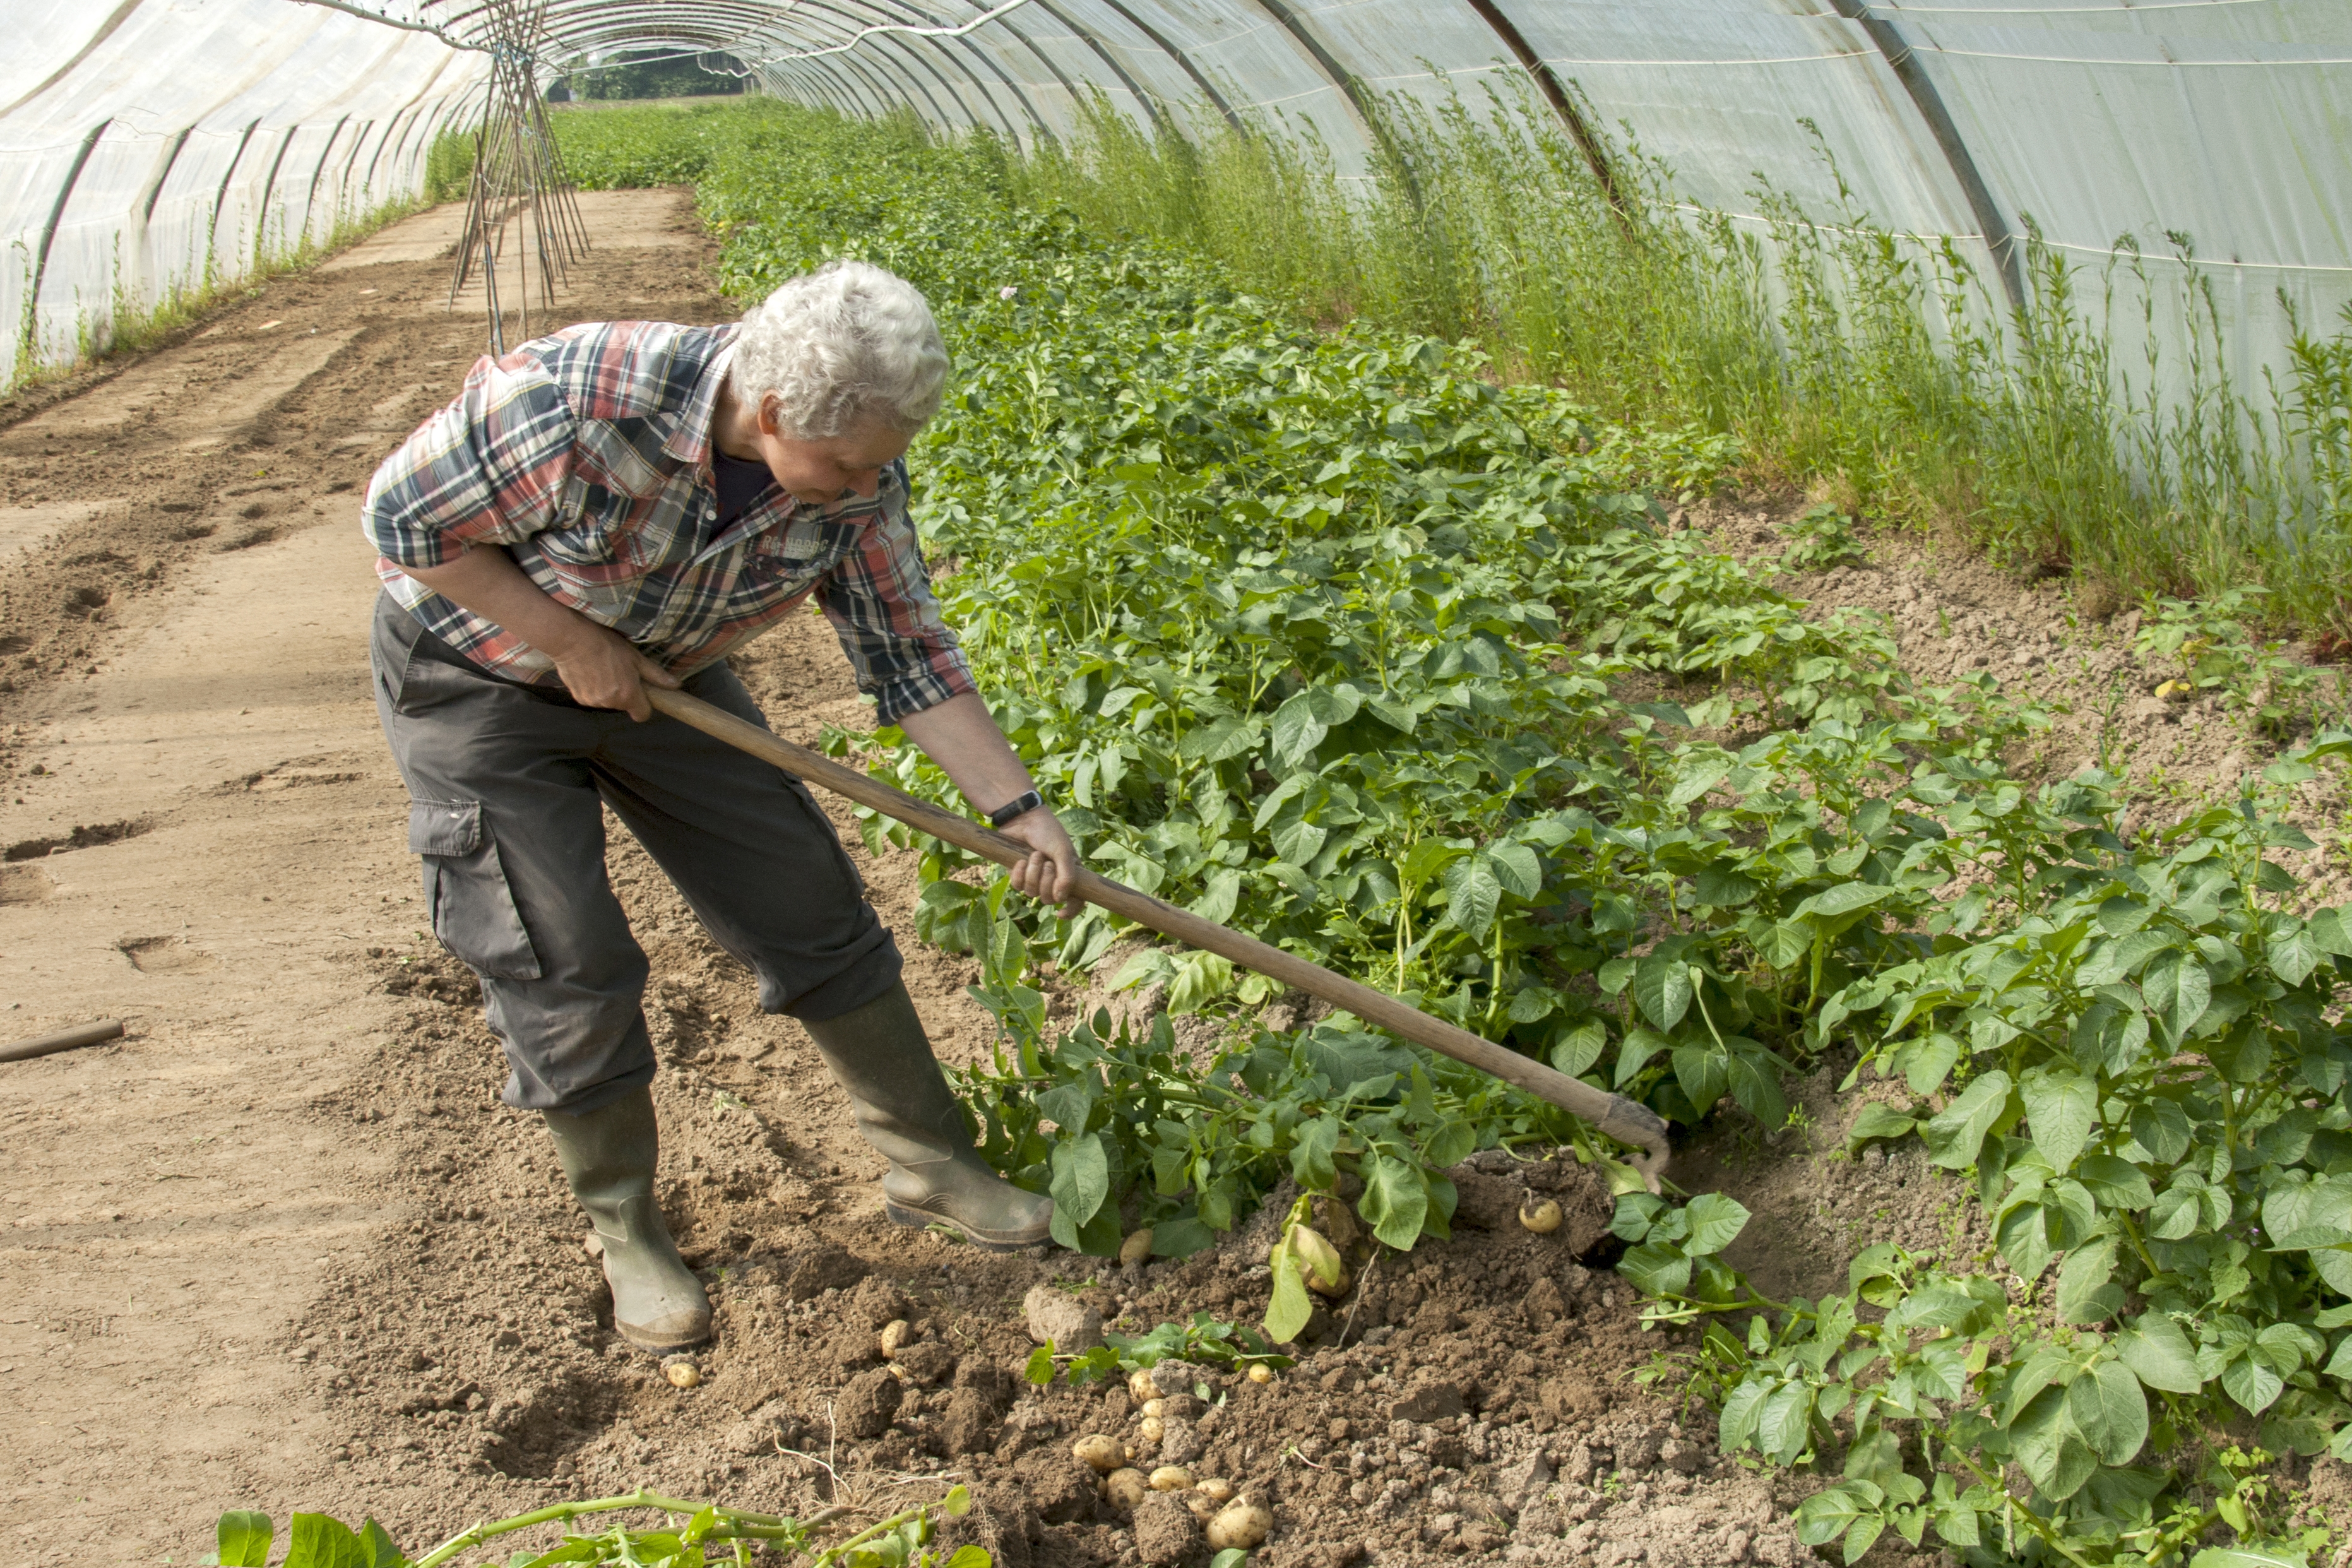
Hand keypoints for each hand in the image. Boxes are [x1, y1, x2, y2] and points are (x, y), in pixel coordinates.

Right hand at [544, 619, 679, 720]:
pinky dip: (592, 688)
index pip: (642, 715)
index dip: (644, 705)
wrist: (571, 640)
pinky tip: (589, 672)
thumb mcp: (635, 657)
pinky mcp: (578, 698)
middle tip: (619, 671)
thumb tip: (676, 685)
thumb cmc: (606, 645)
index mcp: (628, 695)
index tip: (641, 693)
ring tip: (602, 669)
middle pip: (624, 705)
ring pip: (607, 701)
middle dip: (624, 692)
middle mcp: (610, 703)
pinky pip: (592, 698)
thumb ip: (655, 675)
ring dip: (607, 690)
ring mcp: (593, 702)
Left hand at [999, 807, 1081, 917]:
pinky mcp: (1018, 873)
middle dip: (1046, 881)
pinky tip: (1020, 860)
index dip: (1070, 910)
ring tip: (1034, 855)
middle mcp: (1053, 879)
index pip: (1075, 900)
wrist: (1023, 818)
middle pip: (1049, 899)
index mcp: (1069, 874)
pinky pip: (1017, 886)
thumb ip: (1067, 876)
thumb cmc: (1048, 832)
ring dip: (1033, 874)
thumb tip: (1061, 899)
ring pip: (1031, 893)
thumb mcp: (1063, 852)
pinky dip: (1019, 874)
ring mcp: (1035, 877)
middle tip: (1047, 862)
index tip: (1060, 913)